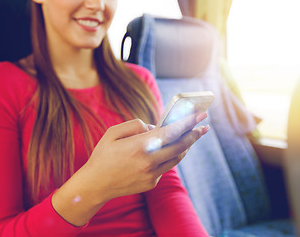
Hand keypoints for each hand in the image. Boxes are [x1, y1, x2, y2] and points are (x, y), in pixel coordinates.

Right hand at [84, 112, 208, 200]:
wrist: (96, 185)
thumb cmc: (102, 155)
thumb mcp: (113, 133)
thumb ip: (135, 125)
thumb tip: (154, 127)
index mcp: (140, 146)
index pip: (171, 132)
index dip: (188, 122)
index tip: (200, 115)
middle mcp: (149, 161)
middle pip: (180, 146)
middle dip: (194, 134)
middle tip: (203, 126)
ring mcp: (152, 174)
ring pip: (176, 157)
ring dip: (185, 146)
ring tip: (190, 137)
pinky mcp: (152, 183)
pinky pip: (165, 167)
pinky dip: (168, 157)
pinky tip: (165, 151)